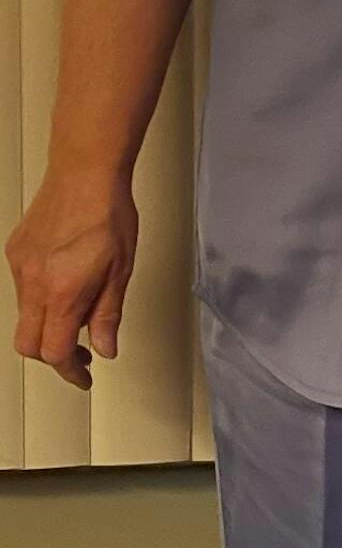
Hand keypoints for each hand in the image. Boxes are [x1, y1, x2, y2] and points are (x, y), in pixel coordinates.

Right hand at [4, 166, 138, 389]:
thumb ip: (108, 315)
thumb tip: (104, 348)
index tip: (84, 376)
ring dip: (48, 324)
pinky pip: (23, 289)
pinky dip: (41, 298)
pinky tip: (65, 282)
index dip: (70, 372)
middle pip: (29, 343)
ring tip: (81, 306)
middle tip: (80, 353)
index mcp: (62, 292)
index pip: (55, 352)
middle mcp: (33, 282)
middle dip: (53, 355)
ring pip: (24, 316)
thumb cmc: (108, 214)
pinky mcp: (15, 251)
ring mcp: (20, 266)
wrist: (85, 171)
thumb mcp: (120, 272)